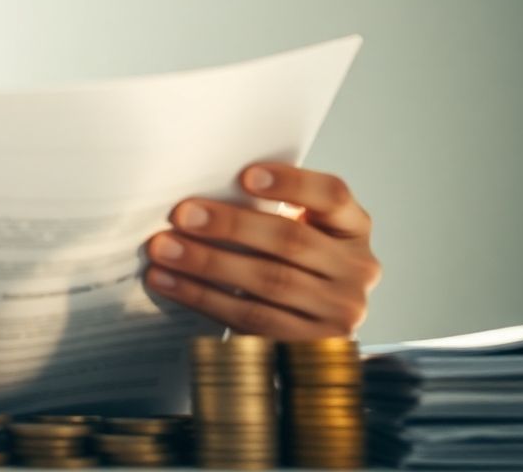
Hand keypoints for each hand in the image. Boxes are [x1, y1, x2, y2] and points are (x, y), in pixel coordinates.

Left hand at [143, 162, 381, 339]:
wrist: (312, 327)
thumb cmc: (293, 263)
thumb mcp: (301, 231)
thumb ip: (270, 211)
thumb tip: (204, 196)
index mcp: (353, 228)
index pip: (332, 196)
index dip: (291, 184)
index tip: (246, 176)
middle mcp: (357, 269)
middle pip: (292, 241)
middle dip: (231, 226)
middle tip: (183, 215)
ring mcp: (339, 311)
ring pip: (268, 282)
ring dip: (208, 264)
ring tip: (166, 249)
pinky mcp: (310, 345)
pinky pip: (251, 319)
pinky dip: (203, 298)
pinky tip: (171, 282)